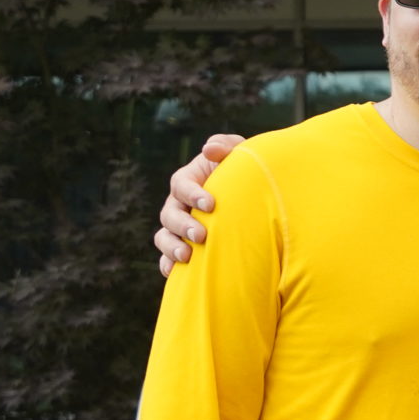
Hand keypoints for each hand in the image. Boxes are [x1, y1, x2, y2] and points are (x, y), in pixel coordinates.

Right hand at [154, 132, 239, 275]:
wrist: (255, 203)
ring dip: (171, 246)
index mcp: (189, 180)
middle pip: (169, 213)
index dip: (192, 194)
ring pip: (163, 237)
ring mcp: (178, 228)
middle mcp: (179, 204)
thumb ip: (227, 146)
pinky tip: (175, 273)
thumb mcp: (241, 155)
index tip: (210, 204)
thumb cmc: (246, 175)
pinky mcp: (184, 247)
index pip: (181, 184)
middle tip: (201, 235)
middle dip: (182, 225)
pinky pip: (167, 259)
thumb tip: (209, 149)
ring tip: (187, 256)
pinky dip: (168, 266)